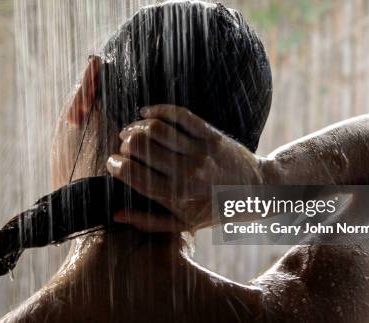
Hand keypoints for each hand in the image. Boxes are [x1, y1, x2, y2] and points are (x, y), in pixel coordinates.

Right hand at [107, 105, 263, 231]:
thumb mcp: (182, 223)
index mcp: (176, 197)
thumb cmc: (214, 210)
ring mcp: (200, 151)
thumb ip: (147, 221)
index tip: (112, 162)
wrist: (256, 192)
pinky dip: (158, 110)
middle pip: (139, 146)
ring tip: (132, 131)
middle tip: (124, 147)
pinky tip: (147, 113)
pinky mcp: (210, 134)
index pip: (132, 174)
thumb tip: (116, 213)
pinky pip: (178, 115)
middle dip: (124, 144)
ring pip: (155, 128)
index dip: (114, 165)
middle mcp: (187, 173)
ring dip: (136, 126)